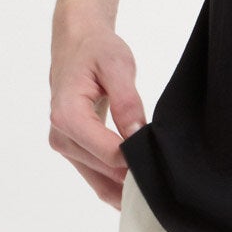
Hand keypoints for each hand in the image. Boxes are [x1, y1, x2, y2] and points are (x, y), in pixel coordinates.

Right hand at [48, 0, 147, 208]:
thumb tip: (137, 134)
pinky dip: (116, 184)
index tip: (164, 159)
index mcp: (68, 116)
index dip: (137, 159)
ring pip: (99, 182)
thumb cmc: (96, 50)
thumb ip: (127, 101)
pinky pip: (95, 176)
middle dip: (135, 176)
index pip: (108, 153)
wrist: (76, 43)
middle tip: (170, 180)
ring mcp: (64, 145)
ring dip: (125, 187)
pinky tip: (139, 187)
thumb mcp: (117, 66)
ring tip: (158, 188)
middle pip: (105, 171)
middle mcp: (61, 136)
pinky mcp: (72, 149)